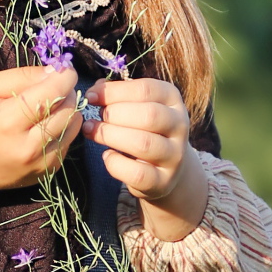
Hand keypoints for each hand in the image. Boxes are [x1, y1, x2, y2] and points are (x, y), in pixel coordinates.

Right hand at [0, 65, 83, 194]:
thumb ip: (20, 76)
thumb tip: (54, 71)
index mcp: (8, 121)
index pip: (53, 92)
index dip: (65, 76)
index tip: (63, 69)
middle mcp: (28, 146)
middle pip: (69, 109)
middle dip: (67, 91)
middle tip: (53, 86)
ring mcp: (39, 163)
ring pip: (74, 126)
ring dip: (68, 110)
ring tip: (48, 106)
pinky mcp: (47, 173)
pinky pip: (68, 142)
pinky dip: (62, 129)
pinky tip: (43, 126)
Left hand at [83, 77, 208, 241]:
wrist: (165, 169)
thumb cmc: (144, 129)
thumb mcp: (136, 106)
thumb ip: (116, 95)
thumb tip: (95, 91)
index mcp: (173, 100)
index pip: (146, 89)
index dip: (114, 92)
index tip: (91, 97)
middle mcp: (180, 126)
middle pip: (149, 115)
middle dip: (114, 114)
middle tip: (95, 118)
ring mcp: (174, 156)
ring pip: (143, 143)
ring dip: (110, 135)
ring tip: (91, 131)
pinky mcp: (163, 181)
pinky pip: (137, 174)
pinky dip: (115, 164)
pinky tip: (107, 156)